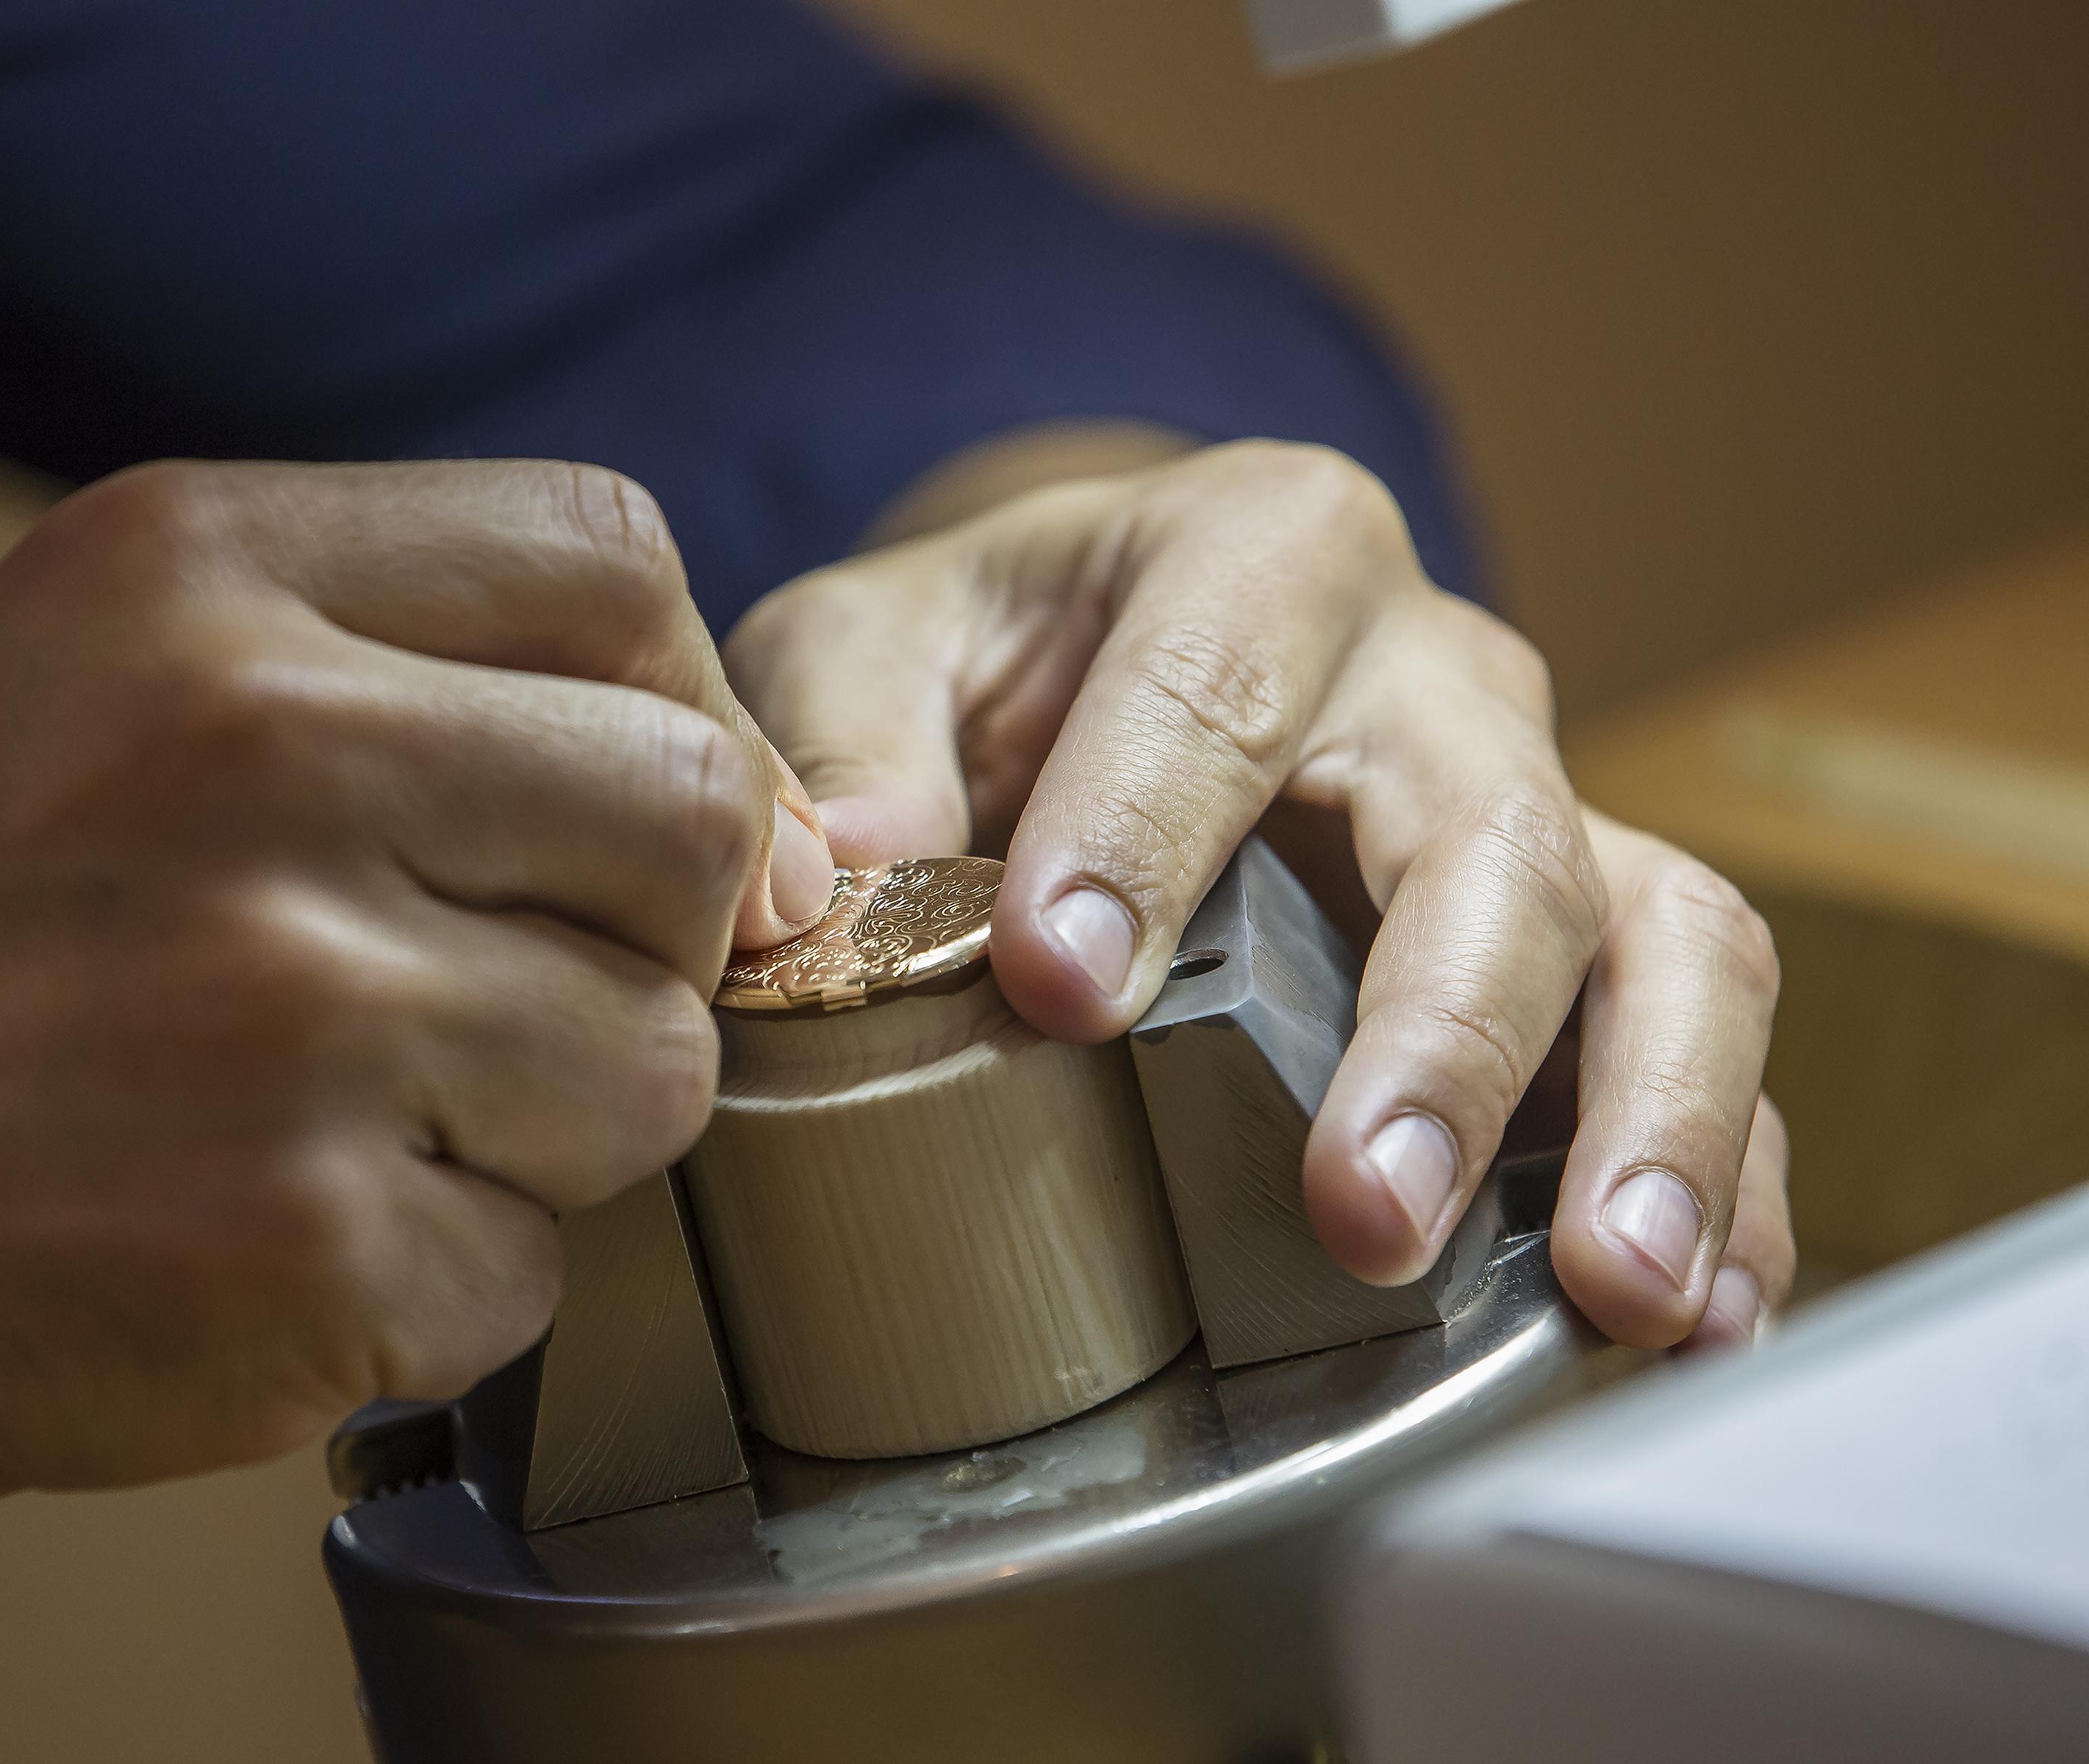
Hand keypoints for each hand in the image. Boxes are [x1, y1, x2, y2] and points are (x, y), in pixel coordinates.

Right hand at [0, 459, 834, 1501]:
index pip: (618, 563)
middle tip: (472, 989)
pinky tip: (266, 1236)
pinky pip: (537, 1268)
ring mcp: (295, 1016)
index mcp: (205, 573)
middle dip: (634, 933)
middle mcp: (268, 758)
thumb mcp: (109, 662)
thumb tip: (782, 837)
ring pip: (656, 1068)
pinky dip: (437, 1280)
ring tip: (346, 1119)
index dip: (667, 703)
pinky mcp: (306, 1252)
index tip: (610, 819)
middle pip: (692, 819)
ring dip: (544, 1123)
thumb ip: (425, 676)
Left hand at [725, 440, 1791, 1350]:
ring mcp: (1536, 805)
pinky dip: (1724, 1180)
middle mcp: (1433, 676)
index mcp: (1259, 554)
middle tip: (1359, 1213)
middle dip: (1439, 1036)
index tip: (1062, 989)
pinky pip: (1696, 1046)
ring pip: (1670, 934)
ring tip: (1607, 1291)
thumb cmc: (986, 659)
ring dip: (1647, 1120)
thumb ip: (845, 731)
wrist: (1100, 654)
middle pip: (1493, 837)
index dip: (1144, 837)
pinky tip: (1686, 1318)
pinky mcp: (1591, 937)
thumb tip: (853, 868)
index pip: (1216, 686)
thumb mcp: (874, 646)